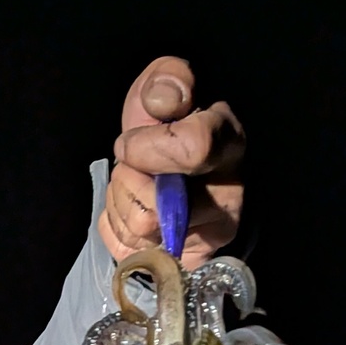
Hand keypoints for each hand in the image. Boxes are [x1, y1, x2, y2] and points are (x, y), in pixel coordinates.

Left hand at [99, 57, 244, 269]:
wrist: (169, 174)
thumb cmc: (165, 129)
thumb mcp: (166, 90)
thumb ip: (166, 81)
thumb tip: (162, 102)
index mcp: (229, 145)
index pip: (192, 148)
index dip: (147, 147)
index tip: (132, 142)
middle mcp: (228, 200)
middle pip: (153, 207)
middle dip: (127, 180)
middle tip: (134, 166)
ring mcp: (207, 239)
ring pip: (138, 228)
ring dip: (119, 201)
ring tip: (135, 185)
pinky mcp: (180, 262)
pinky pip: (127, 249)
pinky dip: (116, 225)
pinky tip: (132, 208)